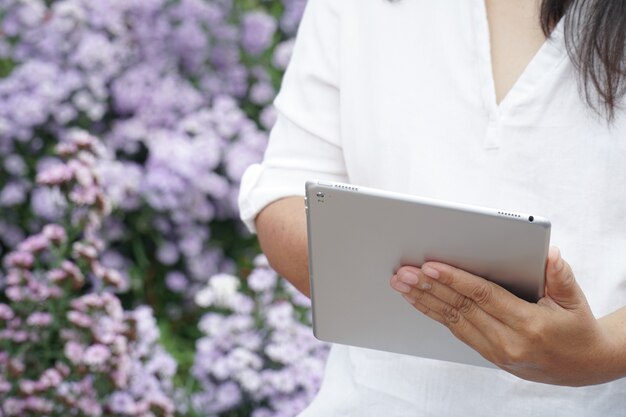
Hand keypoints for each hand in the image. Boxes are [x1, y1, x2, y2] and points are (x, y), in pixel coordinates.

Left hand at [389, 247, 623, 385]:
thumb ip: (561, 276)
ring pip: (452, 321)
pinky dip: (435, 314)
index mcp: (529, 325)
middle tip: (403, 272)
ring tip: (401, 284)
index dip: (455, 279)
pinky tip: (418, 300)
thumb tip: (550, 255)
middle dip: (428, 288)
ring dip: (424, 301)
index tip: (430, 266)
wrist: (585, 366)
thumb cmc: (578, 327)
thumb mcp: (576, 300)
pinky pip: (456, 331)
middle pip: (461, 308)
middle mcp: (509, 342)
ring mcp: (497, 352)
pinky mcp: (490, 355)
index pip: (483, 296)